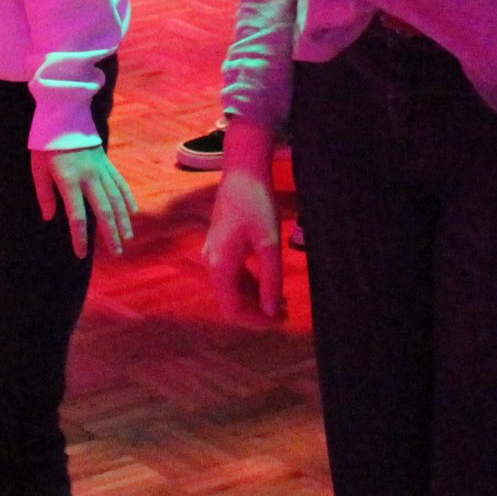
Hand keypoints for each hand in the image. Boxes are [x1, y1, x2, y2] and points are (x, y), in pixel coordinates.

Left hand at [33, 145, 137, 258]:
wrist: (64, 114)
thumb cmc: (46, 144)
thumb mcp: (38, 169)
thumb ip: (45, 194)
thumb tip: (49, 218)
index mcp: (69, 180)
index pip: (77, 216)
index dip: (79, 237)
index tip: (81, 254)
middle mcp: (89, 177)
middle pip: (104, 211)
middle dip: (111, 234)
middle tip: (118, 253)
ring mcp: (101, 169)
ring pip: (116, 199)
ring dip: (123, 220)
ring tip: (128, 238)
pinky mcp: (107, 162)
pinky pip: (121, 183)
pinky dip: (128, 198)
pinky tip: (133, 212)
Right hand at [201, 128, 285, 323]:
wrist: (243, 173)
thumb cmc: (257, 205)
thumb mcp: (269, 243)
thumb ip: (271, 279)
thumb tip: (273, 311)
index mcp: (220, 266)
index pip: (233, 309)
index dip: (255, 321)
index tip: (279, 322)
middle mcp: (211, 265)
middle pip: (231, 303)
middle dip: (257, 312)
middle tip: (284, 314)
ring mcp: (214, 256)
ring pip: (232, 290)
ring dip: (255, 300)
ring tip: (282, 303)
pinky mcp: (221, 248)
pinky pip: (233, 276)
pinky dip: (251, 286)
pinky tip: (270, 287)